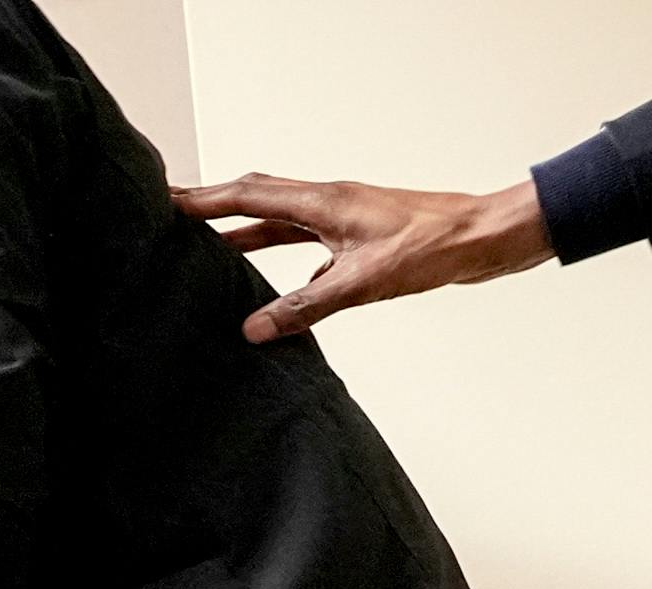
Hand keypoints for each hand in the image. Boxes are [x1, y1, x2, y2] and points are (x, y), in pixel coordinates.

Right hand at [172, 175, 552, 343]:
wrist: (486, 239)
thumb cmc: (435, 247)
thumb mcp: (362, 283)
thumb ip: (304, 306)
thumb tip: (254, 329)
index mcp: (324, 201)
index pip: (248, 196)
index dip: (203, 200)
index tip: (165, 201)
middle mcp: (330, 202)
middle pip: (257, 197)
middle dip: (212, 206)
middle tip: (173, 216)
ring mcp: (345, 218)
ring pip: (280, 220)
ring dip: (242, 232)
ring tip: (206, 248)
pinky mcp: (359, 237)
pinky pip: (306, 242)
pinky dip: (280, 256)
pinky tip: (273, 285)